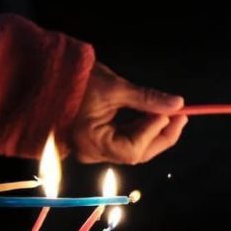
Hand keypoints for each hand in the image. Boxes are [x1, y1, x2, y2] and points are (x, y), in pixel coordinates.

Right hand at [68, 62, 187, 164]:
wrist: (49, 76)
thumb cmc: (76, 79)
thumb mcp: (115, 87)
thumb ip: (147, 99)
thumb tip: (178, 104)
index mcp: (91, 142)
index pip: (132, 150)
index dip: (155, 133)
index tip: (174, 113)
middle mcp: (91, 152)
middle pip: (134, 154)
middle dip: (160, 137)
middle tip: (181, 117)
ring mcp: (92, 148)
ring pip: (131, 149)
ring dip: (152, 133)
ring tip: (171, 114)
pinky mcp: (95, 140)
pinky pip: (122, 141)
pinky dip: (139, 130)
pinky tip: (153, 116)